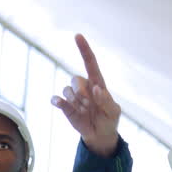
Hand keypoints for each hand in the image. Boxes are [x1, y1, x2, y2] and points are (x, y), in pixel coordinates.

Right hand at [51, 34, 121, 156]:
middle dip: (81, 91)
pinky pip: (58, 99)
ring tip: (84, 111)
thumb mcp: (114, 112)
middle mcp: (84, 87)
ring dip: (75, 101)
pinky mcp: (66, 107)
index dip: (84, 49)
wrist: (100, 136)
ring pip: (67, 89)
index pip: (90, 63)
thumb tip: (96, 89)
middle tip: (89, 104)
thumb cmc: (109, 120)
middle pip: (76, 78)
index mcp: (98, 84)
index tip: (77, 36)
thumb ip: (106, 100)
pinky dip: (58, 101)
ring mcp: (74, 97)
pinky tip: (59, 103)